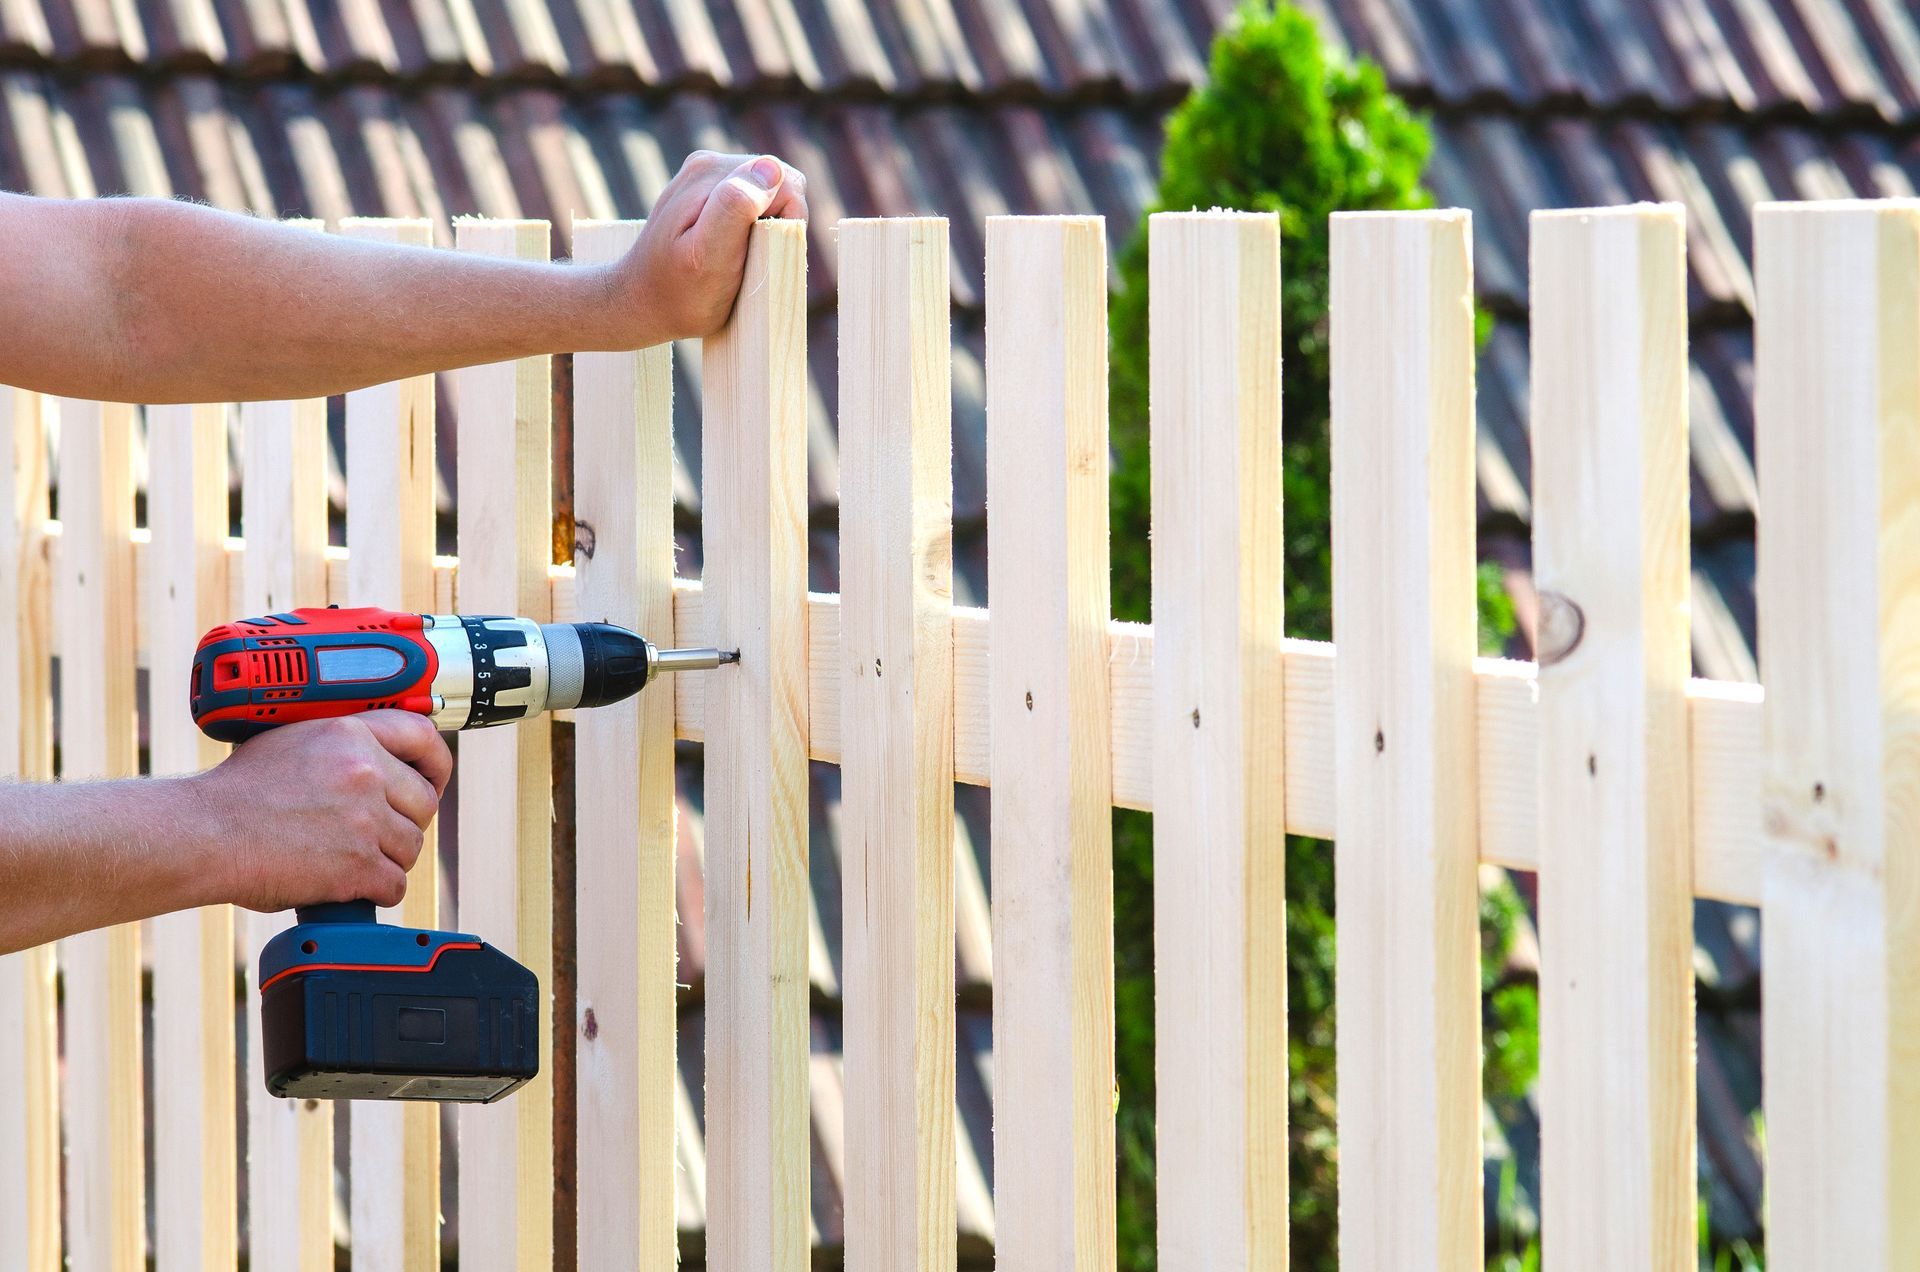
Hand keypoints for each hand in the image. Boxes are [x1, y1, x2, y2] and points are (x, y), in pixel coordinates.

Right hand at [189, 712, 452, 912]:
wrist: (203, 833)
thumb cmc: (236, 794)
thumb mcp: (294, 741)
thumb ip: (343, 747)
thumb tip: (381, 762)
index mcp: (351, 734)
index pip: (424, 739)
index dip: (436, 765)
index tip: (432, 780)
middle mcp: (365, 772)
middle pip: (424, 803)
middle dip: (404, 823)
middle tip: (375, 834)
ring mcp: (364, 819)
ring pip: (411, 847)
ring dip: (387, 859)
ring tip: (348, 860)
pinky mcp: (358, 864)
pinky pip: (394, 884)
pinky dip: (375, 891)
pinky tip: (348, 886)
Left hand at [600, 151, 807, 347]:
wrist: (640, 302)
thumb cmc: (679, 292)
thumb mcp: (709, 256)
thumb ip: (736, 207)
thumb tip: (770, 168)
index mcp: (714, 173)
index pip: (785, 183)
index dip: (785, 223)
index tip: (761, 255)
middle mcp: (711, 163)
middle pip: (780, 183)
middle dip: (777, 223)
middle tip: (750, 261)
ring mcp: (708, 175)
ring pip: (770, 193)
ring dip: (766, 227)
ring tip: (739, 259)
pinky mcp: (708, 191)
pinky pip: (753, 201)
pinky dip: (753, 228)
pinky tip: (731, 252)